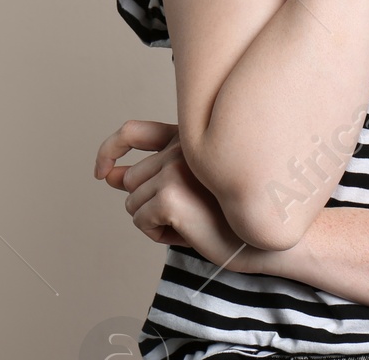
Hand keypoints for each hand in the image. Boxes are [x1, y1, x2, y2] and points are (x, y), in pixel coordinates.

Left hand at [94, 118, 252, 268]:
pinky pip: (140, 221)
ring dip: (153, 220)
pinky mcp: (170, 194)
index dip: (110, 149)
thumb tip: (108, 175)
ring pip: (132, 202)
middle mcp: (182, 144)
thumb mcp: (189, 186)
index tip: (103, 172)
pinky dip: (157, 235)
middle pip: (130, 179)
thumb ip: (149, 174)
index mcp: (189, 135)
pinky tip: (188, 232)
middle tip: (184, 214)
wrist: (265, 237)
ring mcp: (175, 167)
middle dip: (147, 204)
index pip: (133, 131)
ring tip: (190, 222)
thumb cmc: (231, 213)